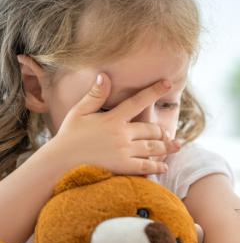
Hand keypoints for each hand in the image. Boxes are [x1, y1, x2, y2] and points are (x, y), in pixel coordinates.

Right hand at [50, 73, 179, 174]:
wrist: (60, 163)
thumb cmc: (69, 136)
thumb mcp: (79, 112)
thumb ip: (95, 95)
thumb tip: (105, 75)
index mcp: (113, 118)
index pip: (138, 101)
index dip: (154, 91)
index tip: (168, 83)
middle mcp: (122, 134)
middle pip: (151, 129)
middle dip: (161, 131)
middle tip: (168, 133)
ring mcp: (124, 151)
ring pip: (152, 147)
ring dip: (166, 147)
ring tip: (176, 146)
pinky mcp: (123, 167)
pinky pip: (146, 166)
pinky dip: (157, 167)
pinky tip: (164, 167)